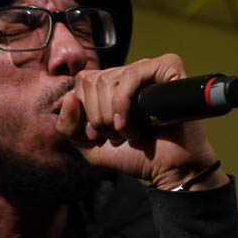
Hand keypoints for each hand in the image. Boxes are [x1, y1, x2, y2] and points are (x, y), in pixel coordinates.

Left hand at [55, 53, 228, 189]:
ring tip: (130, 132)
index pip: (83, 81)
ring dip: (114, 116)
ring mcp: (149, 69)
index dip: (86, 111)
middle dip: (99, 117)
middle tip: (117, 135)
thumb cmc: (134, 155)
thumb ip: (68, 126)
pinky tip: (135, 124)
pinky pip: (132, 74)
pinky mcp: (168, 69)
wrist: (168, 168)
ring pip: (109, 79)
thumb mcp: (89, 146)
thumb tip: (69, 96)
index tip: (99, 135)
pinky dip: (126, 103)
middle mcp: (129, 74)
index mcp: (112, 85)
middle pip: (93, 81)